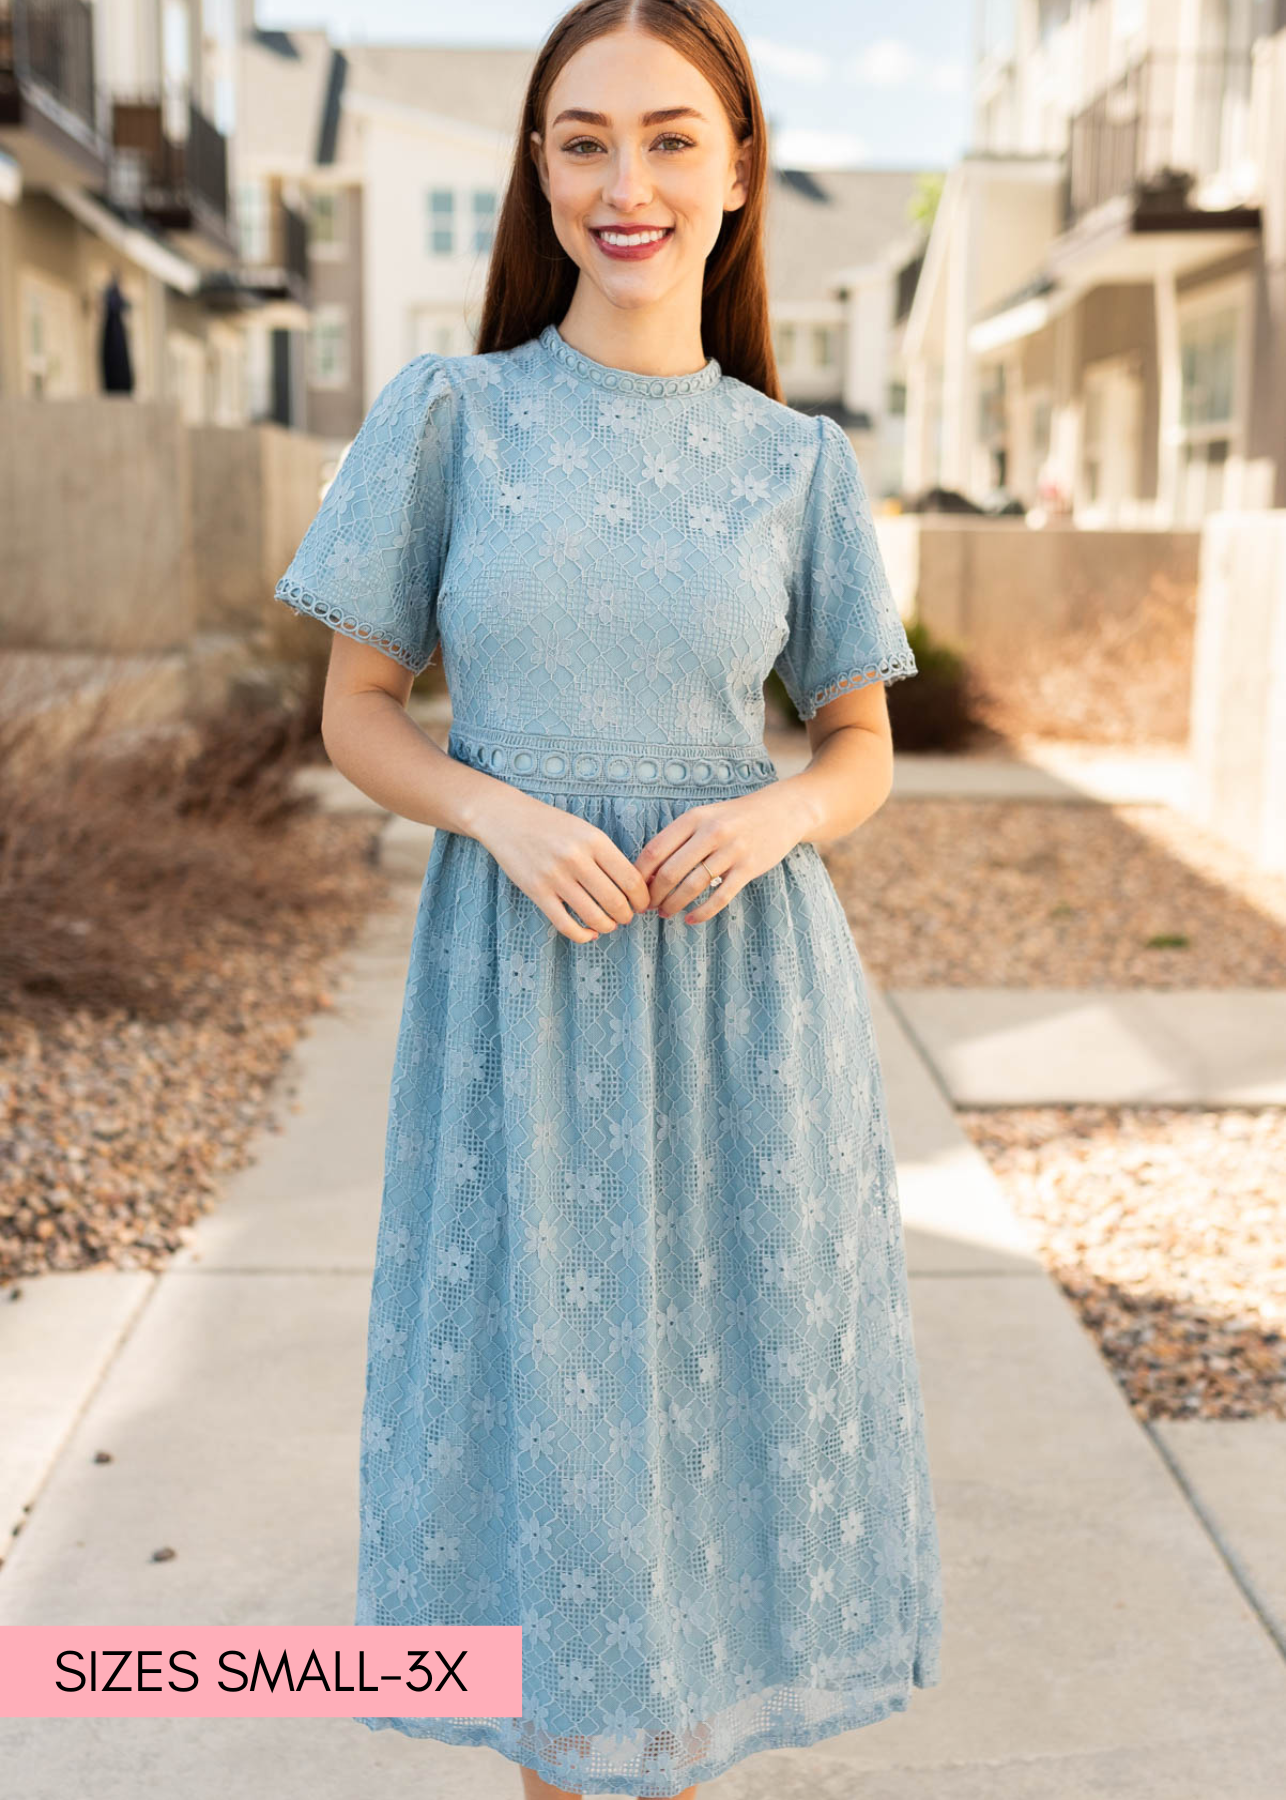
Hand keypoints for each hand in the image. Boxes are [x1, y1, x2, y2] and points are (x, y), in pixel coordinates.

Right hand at [474, 789, 651, 943]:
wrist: (507, 818)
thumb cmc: (551, 824)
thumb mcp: (585, 830)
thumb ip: (607, 855)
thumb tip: (633, 888)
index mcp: (594, 840)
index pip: (630, 879)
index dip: (642, 898)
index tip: (642, 904)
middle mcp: (576, 858)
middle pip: (615, 902)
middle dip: (626, 916)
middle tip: (626, 916)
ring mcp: (555, 877)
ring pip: (593, 917)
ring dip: (607, 926)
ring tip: (608, 924)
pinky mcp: (537, 892)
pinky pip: (566, 925)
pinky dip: (583, 935)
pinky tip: (589, 933)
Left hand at [634, 783, 804, 924]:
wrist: (781, 812)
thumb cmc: (733, 818)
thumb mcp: (704, 818)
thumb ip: (678, 840)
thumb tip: (648, 874)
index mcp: (694, 818)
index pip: (655, 850)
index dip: (640, 875)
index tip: (633, 889)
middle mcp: (711, 832)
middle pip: (670, 872)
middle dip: (653, 895)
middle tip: (646, 907)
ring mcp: (731, 851)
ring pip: (692, 887)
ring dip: (673, 905)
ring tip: (664, 913)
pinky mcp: (748, 868)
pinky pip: (719, 898)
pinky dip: (701, 913)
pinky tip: (690, 919)